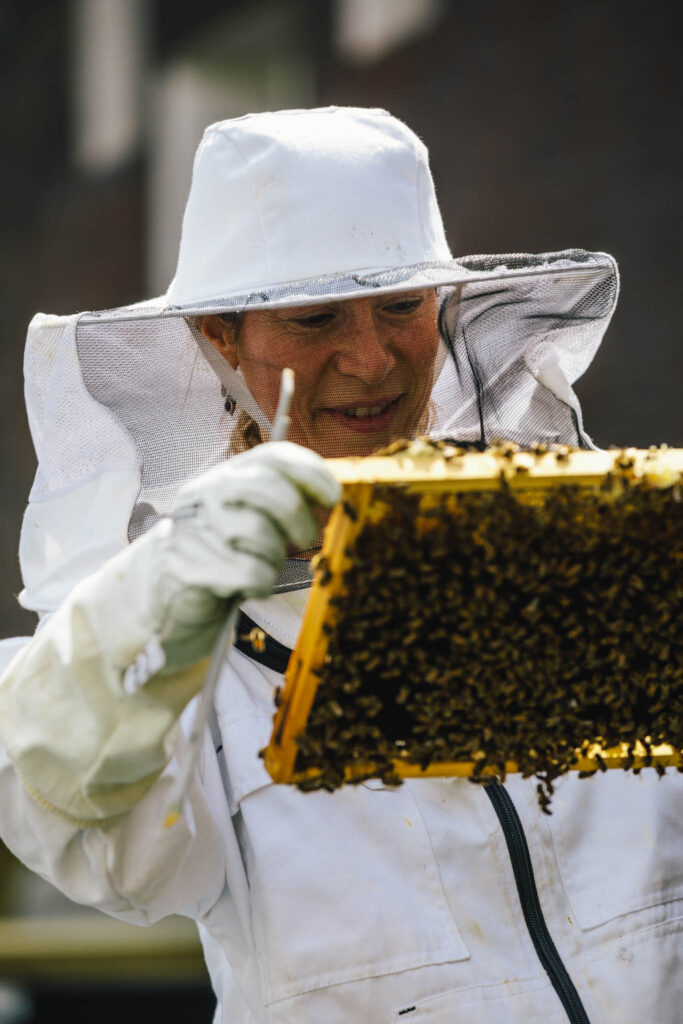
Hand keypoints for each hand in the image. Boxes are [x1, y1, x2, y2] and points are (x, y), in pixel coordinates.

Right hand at [147, 442, 339, 667]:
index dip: (310, 472)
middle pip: (267, 488)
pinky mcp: (187, 562)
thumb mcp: (258, 516)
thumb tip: (331, 494)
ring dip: (273, 559)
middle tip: (306, 539)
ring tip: (259, 563)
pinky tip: (246, 584)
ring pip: (260, 535)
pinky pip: (248, 573)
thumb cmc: (230, 548)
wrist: (175, 586)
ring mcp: (193, 525)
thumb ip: (287, 499)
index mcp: (230, 473)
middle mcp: (208, 490)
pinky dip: (259, 584)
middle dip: (298, 518)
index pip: (274, 456)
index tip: (334, 497)